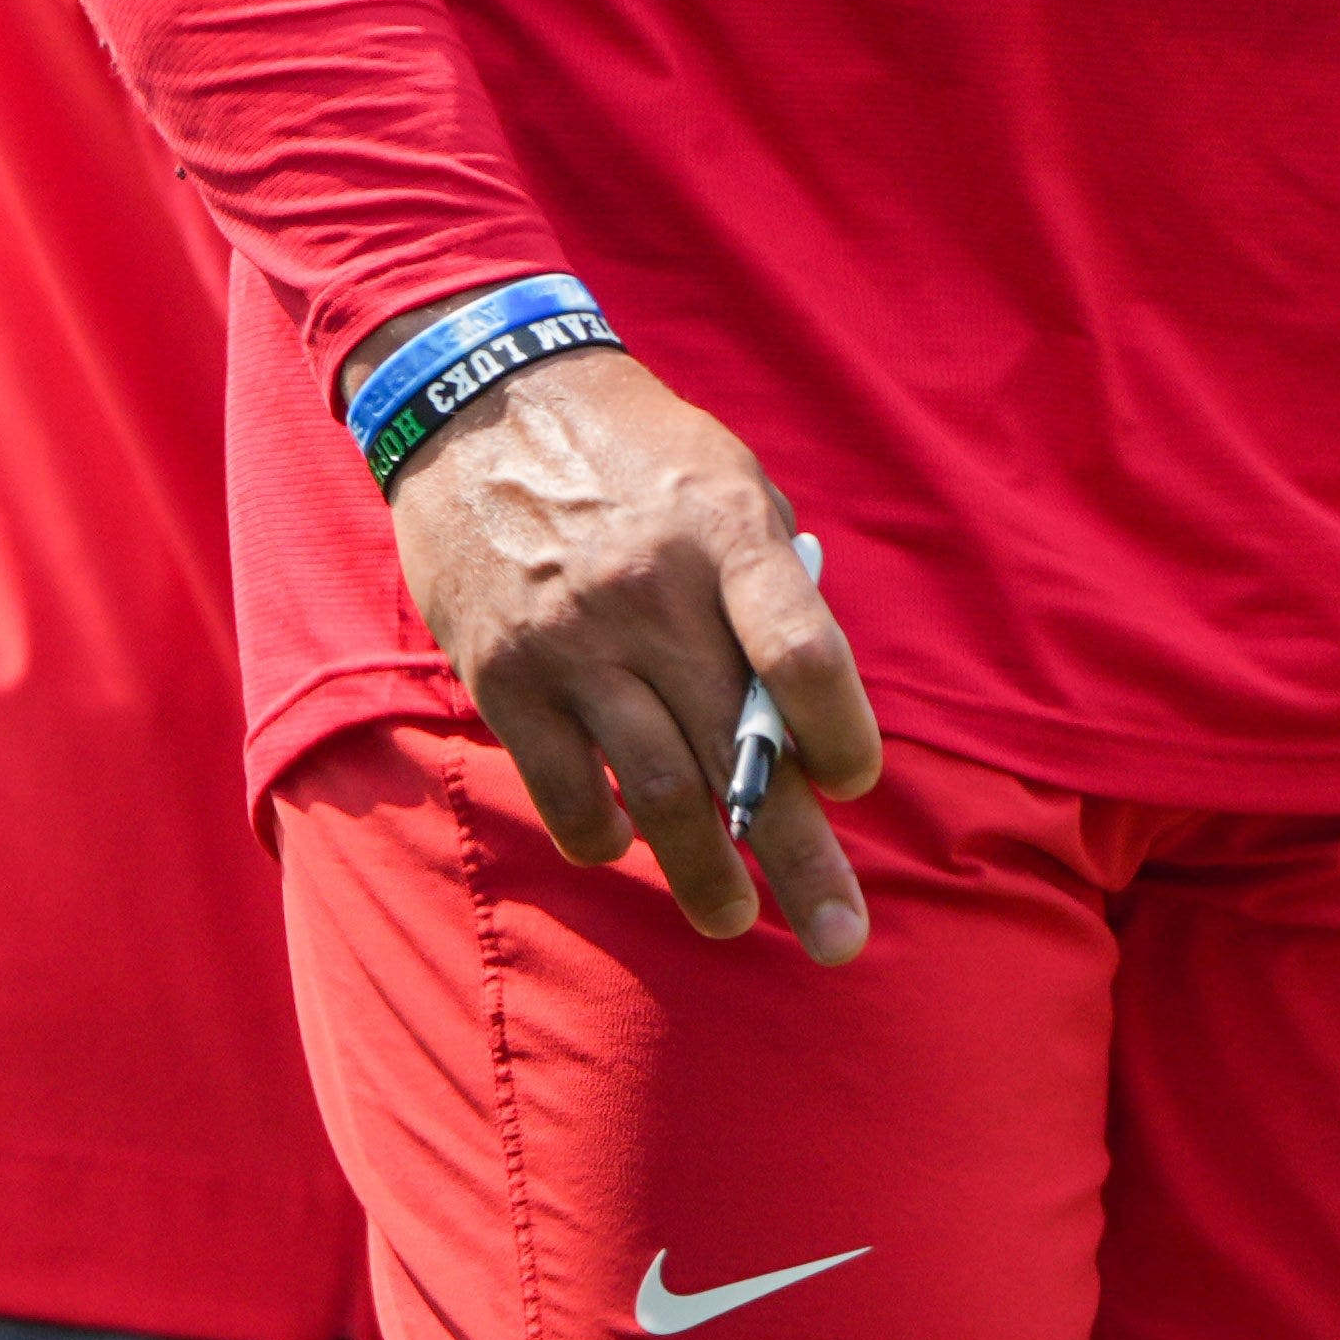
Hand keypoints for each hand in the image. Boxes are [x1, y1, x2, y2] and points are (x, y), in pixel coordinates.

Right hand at [382, 338, 884, 960]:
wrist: (484, 404)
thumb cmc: (634, 450)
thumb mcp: (727, 480)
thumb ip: (771, 583)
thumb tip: (804, 707)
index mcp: (725, 533)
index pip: (803, 653)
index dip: (843, 734)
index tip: (854, 782)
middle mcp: (651, 594)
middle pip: (737, 751)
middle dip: (799, 854)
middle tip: (842, 935)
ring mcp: (573, 642)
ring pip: (654, 792)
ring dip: (704, 873)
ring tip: (737, 919)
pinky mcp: (505, 676)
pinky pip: (562, 788)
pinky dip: (601, 837)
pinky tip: (627, 852)